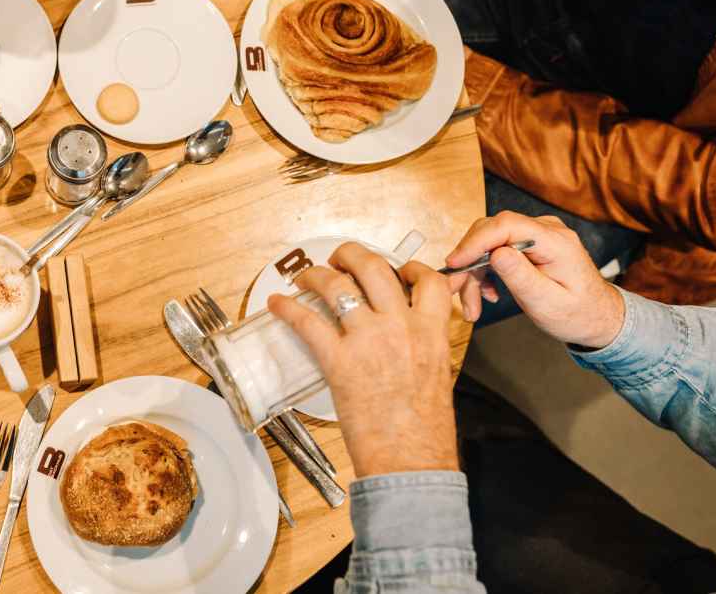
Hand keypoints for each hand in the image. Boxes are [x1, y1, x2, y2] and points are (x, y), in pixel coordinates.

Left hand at [268, 244, 458, 478]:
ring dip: (317, 274)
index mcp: (432, 333)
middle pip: (374, 268)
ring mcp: (369, 340)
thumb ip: (423, 348)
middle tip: (341, 259)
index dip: (410, 268)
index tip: (397, 269)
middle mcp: (401, 327)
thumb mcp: (438, 376)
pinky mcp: (339, 361)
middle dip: (352, 255)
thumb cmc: (425, 431)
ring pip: (338, 285)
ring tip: (307, 276)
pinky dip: (288, 309)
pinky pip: (307, 322)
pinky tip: (277, 304)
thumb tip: (406, 340)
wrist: (412, 461)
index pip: (428, 282)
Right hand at [445, 212, 624, 347]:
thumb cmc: (577, 314)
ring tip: (474, 305)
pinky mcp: (529, 242)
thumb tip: (495, 253)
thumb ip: (522, 277)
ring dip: (475, 272)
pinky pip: (496, 247)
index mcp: (556, 242)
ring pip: (489, 241)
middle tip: (459, 292)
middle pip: (492, 230)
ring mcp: (538, 234)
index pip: (506, 225)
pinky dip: (486, 270)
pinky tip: (489, 292)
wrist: (597, 316)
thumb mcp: (548, 303)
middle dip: (470, 261)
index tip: (455, 263)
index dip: (475, 241)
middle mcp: (546, 230)